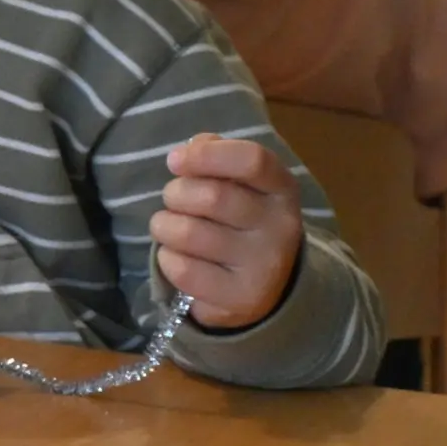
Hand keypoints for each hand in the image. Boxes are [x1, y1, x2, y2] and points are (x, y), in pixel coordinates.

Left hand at [151, 134, 300, 330]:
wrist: (264, 287)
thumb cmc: (240, 222)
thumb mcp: (241, 185)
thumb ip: (217, 156)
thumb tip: (191, 147)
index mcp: (281, 190)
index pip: (251, 160)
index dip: (205, 155)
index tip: (176, 160)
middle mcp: (280, 227)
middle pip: (211, 196)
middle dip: (176, 194)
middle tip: (174, 201)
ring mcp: (263, 266)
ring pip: (188, 233)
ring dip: (164, 226)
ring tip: (171, 228)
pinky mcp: (240, 298)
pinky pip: (181, 269)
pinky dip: (167, 258)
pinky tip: (178, 257)